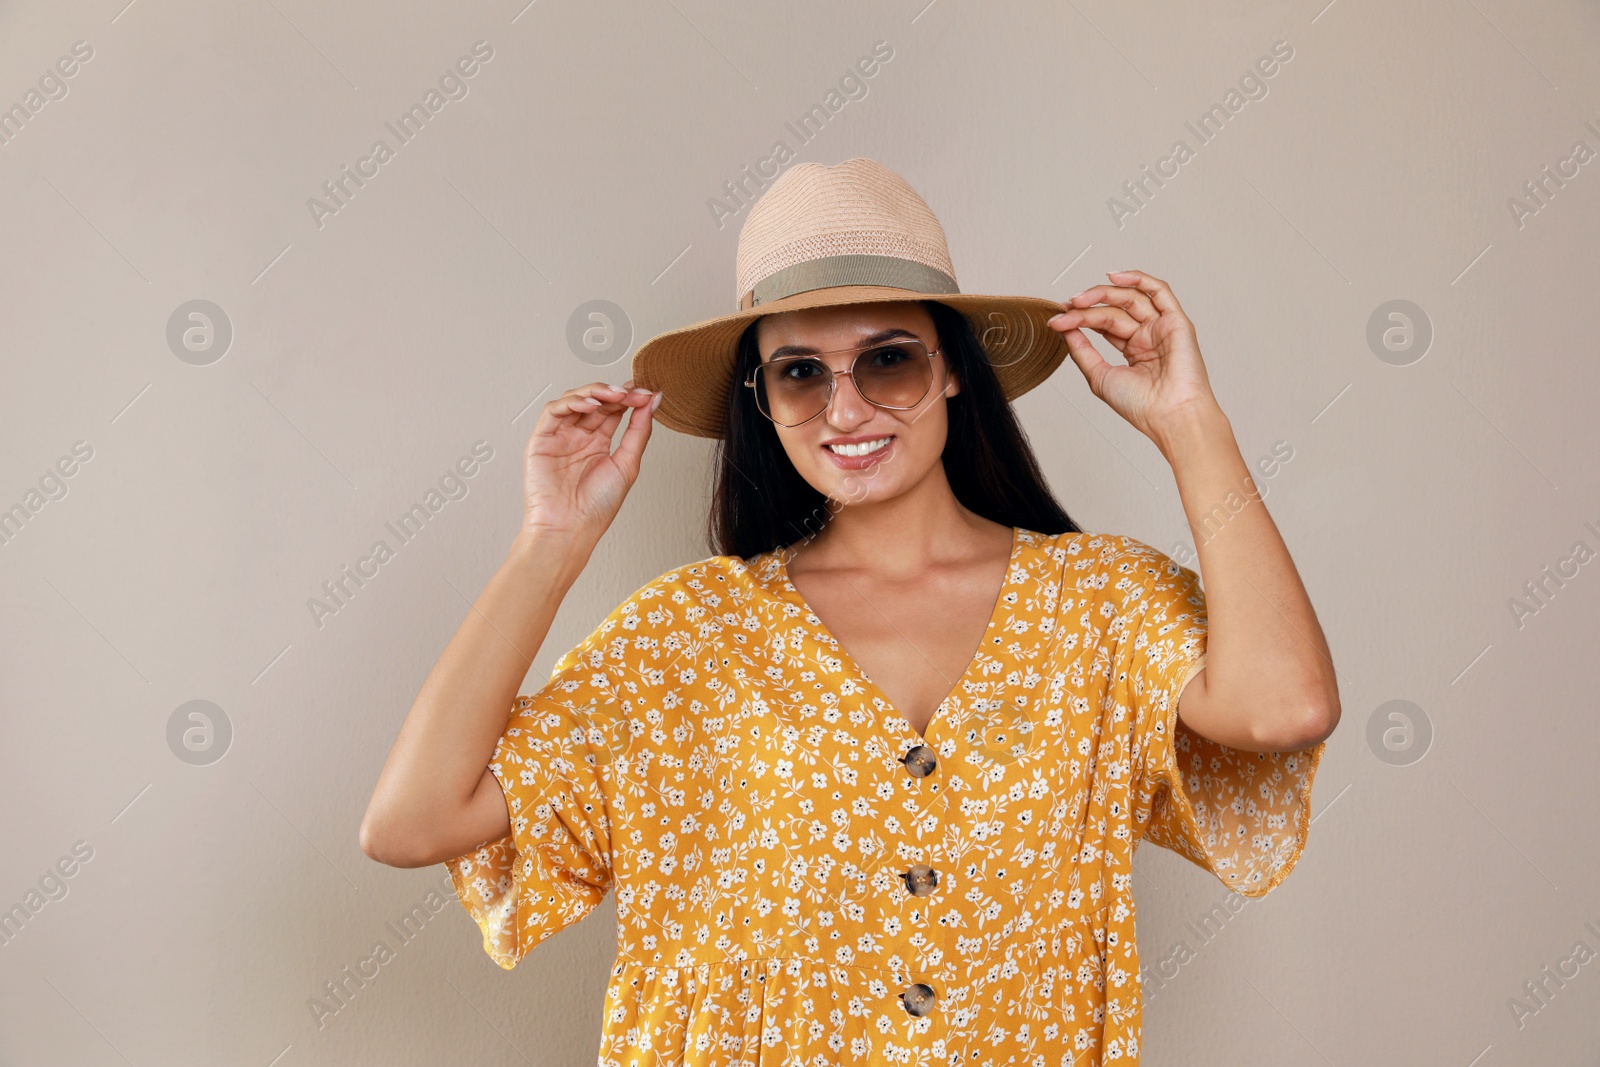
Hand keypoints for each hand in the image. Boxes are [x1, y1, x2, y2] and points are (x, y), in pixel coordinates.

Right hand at [520, 379, 660, 541]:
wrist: (570, 529)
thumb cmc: (596, 507)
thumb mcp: (627, 464)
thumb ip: (639, 430)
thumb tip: (653, 401)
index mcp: (598, 444)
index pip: (613, 411)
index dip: (629, 398)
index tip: (647, 393)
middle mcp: (578, 437)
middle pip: (596, 402)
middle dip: (616, 393)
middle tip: (633, 392)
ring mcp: (560, 437)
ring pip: (574, 400)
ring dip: (596, 392)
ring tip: (616, 396)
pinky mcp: (541, 439)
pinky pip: (553, 411)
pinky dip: (572, 402)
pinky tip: (591, 404)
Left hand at [1047, 270, 1220, 445]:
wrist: (1169, 415)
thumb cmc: (1141, 406)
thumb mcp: (1099, 376)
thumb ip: (1082, 351)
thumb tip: (1064, 329)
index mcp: (1134, 350)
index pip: (1104, 324)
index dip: (1080, 318)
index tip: (1057, 320)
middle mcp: (1148, 336)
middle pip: (1113, 311)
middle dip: (1087, 308)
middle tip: (1066, 309)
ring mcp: (1162, 327)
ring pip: (1130, 299)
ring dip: (1103, 294)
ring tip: (1080, 299)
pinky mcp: (1176, 321)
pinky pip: (1159, 291)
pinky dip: (1138, 279)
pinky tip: (1114, 276)